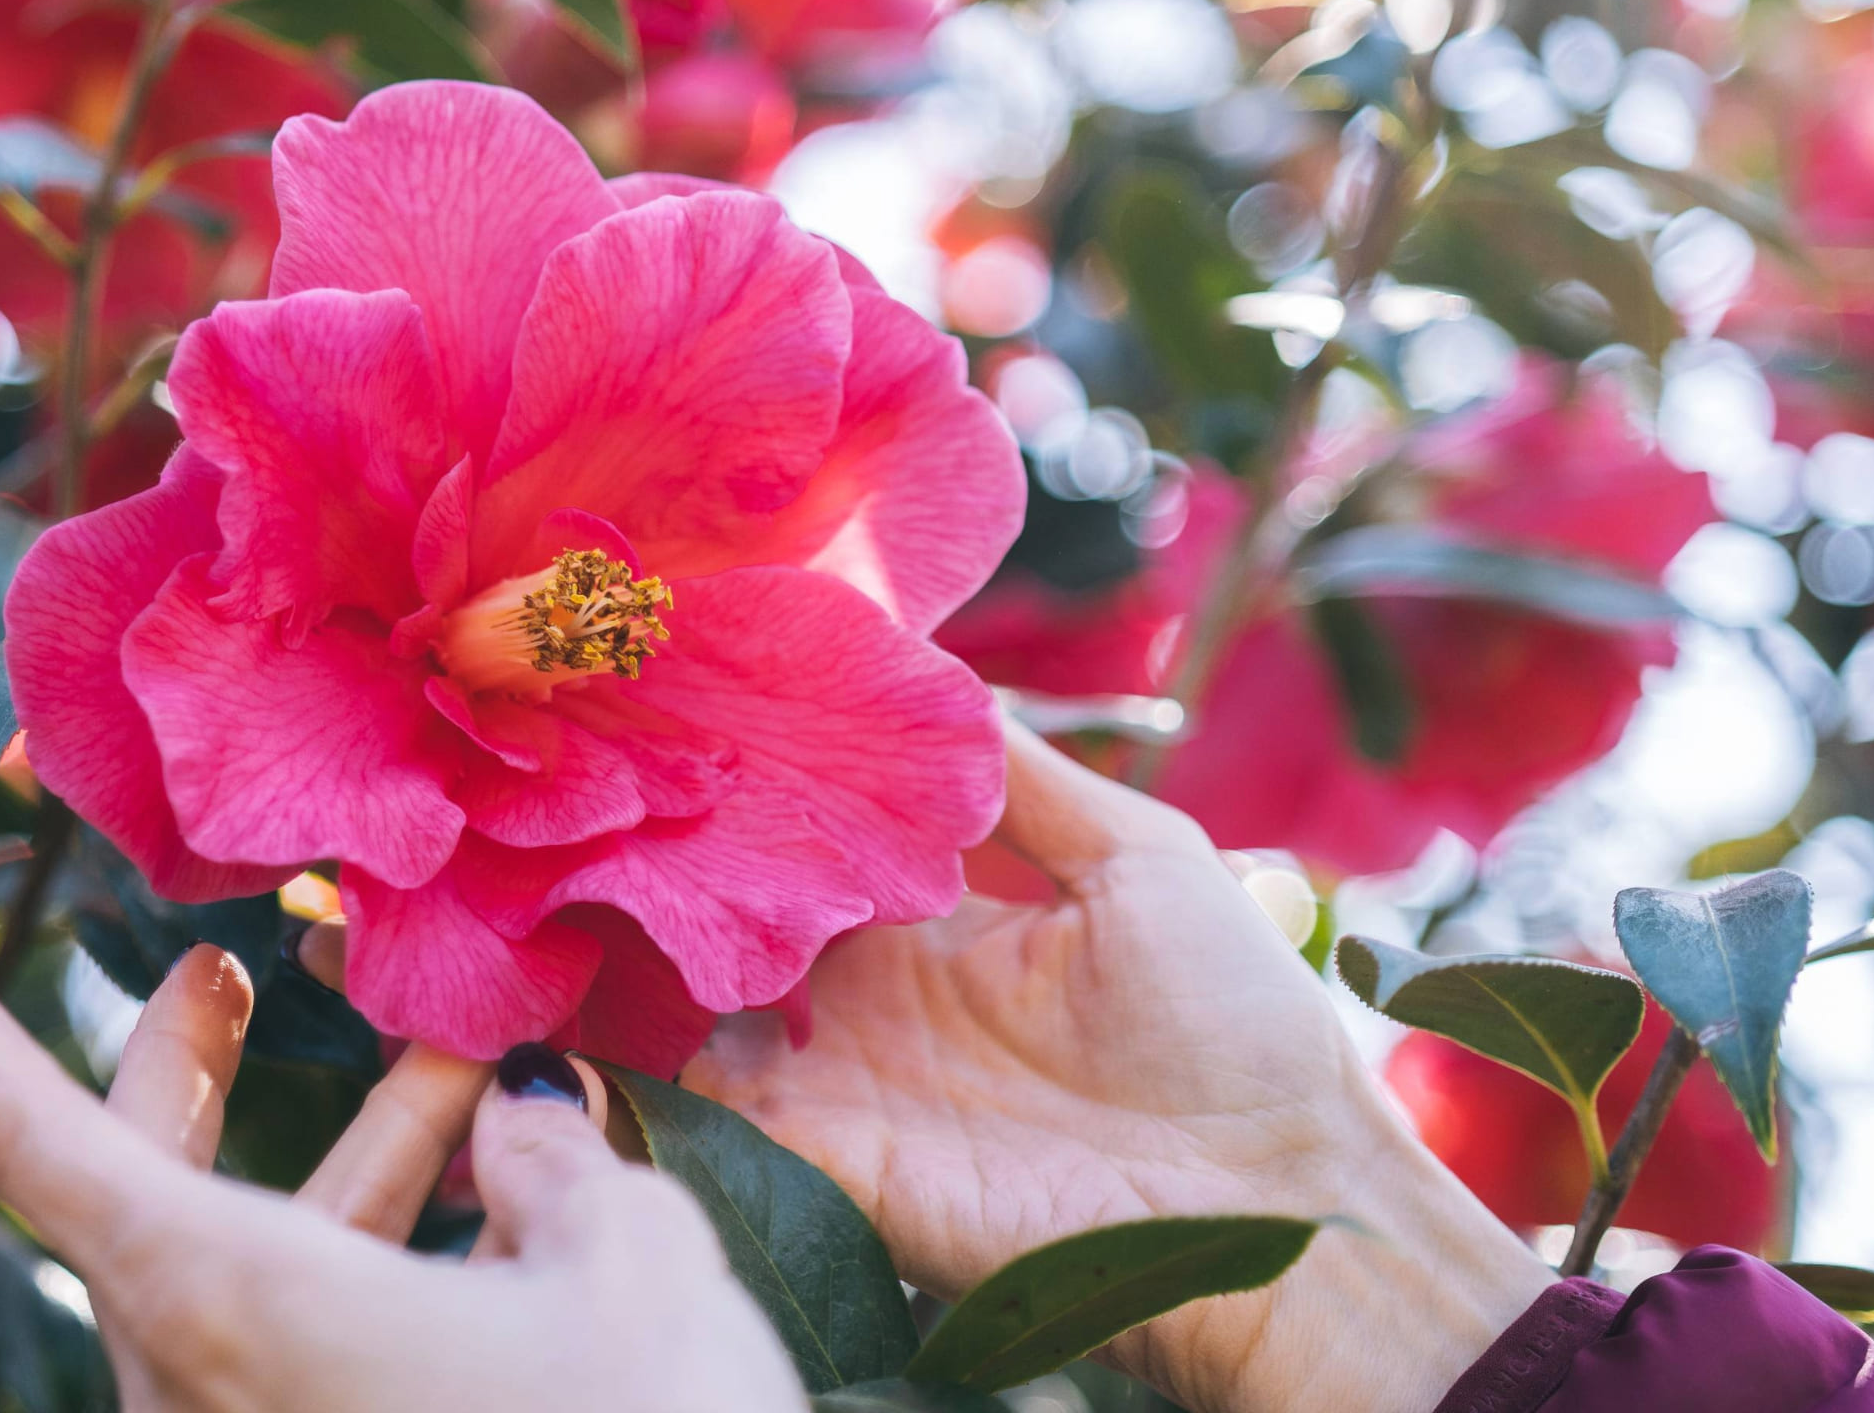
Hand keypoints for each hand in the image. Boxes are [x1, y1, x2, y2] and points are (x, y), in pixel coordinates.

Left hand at [0, 925, 808, 1412]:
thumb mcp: (629, 1265)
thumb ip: (556, 1161)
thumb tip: (521, 1120)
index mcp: (231, 1301)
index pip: (34, 1144)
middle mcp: (203, 1386)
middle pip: (130, 1196)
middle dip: (180, 1073)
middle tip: (225, 975)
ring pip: (242, 1276)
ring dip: (341, 1167)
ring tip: (460, 1078)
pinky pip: (297, 1356)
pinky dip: (364, 1267)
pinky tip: (493, 1224)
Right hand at [684, 725, 1549, 1412]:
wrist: (1280, 1200)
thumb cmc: (1238, 1024)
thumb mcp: (1142, 855)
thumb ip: (1025, 777)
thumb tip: (929, 673)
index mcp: (938, 931)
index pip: (812, 851)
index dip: (759, 794)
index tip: (701, 720)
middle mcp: (872, 1007)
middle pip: (738, 927)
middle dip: (679, 866)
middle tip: (615, 793)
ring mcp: (841, 1090)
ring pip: (695, 1014)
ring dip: (646, 957)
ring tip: (594, 877)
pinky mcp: (833, 1164)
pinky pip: (707, 1118)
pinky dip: (648, 1066)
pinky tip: (617, 989)